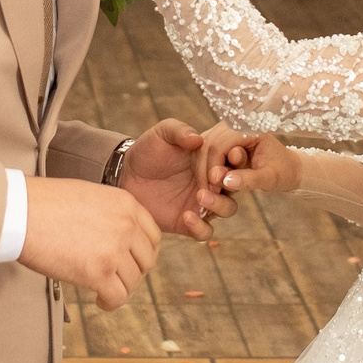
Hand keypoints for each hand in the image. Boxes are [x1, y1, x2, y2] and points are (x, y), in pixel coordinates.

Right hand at [18, 177, 159, 309]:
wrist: (19, 211)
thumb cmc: (43, 203)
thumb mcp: (89, 195)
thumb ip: (109, 213)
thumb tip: (116, 235)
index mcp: (125, 203)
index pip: (152, 235)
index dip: (143, 253)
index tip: (132, 261)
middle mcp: (126, 225)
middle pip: (146, 260)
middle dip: (133, 272)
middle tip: (118, 277)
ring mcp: (114, 249)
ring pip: (133, 281)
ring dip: (120, 288)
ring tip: (104, 290)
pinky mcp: (99, 272)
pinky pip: (118, 297)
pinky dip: (110, 302)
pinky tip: (100, 300)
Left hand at [115, 119, 236, 238]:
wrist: (125, 174)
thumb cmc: (147, 150)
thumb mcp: (162, 133)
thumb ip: (179, 130)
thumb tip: (198, 139)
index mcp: (211, 158)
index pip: (236, 159)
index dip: (237, 158)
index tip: (230, 156)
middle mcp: (211, 181)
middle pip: (237, 185)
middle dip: (231, 183)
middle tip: (213, 180)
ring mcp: (202, 202)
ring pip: (227, 209)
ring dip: (220, 204)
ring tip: (200, 196)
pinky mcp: (188, 221)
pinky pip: (205, 231)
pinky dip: (200, 227)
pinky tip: (186, 216)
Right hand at [201, 123, 301, 197]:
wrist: (287, 168)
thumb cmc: (282, 171)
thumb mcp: (270, 179)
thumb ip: (249, 180)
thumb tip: (225, 181)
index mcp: (251, 128)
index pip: (221, 144)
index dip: (213, 167)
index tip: (213, 190)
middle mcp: (236, 124)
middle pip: (208, 144)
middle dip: (205, 170)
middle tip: (206, 193)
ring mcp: (226, 130)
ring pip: (202, 147)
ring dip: (202, 169)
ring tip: (208, 190)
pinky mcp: (222, 139)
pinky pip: (204, 151)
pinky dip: (204, 167)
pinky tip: (208, 183)